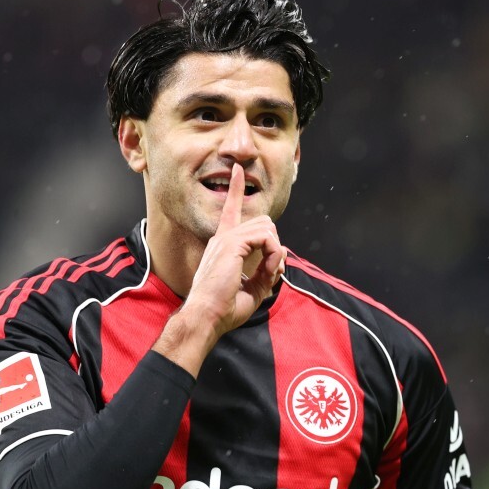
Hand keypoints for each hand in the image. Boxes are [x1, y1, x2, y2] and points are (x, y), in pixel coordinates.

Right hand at [182, 163, 286, 339]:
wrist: (207, 317)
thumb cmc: (225, 308)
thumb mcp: (254, 289)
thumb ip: (267, 270)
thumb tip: (281, 253)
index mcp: (224, 246)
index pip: (231, 211)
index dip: (236, 189)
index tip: (238, 170)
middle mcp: (223, 238)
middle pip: (263, 222)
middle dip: (275, 244)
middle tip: (274, 270)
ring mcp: (227, 239)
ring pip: (267, 228)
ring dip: (276, 252)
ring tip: (271, 273)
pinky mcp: (232, 245)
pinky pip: (267, 238)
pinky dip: (274, 254)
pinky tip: (270, 270)